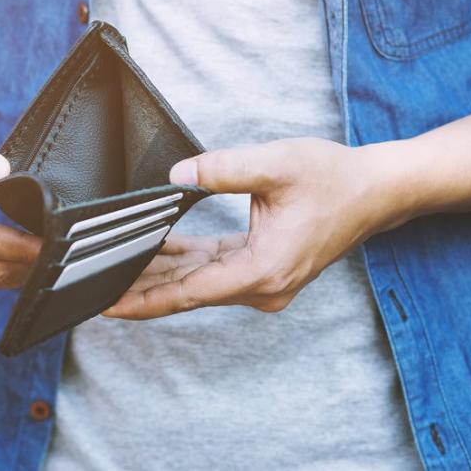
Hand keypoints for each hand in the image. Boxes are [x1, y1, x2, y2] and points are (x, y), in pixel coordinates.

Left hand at [104, 137, 409, 317]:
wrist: (375, 191)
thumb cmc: (333, 178)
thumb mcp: (276, 164)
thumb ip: (222, 169)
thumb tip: (177, 176)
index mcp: (263, 270)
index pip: (189, 292)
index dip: (145, 300)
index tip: (108, 305)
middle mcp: (261, 286)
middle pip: (187, 292)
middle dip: (142, 288)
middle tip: (94, 284)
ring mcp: (262, 282)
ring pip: (197, 282)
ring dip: (159, 275)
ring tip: (114, 268)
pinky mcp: (261, 269)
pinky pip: (212, 270)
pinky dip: (183, 263)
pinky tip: (154, 252)